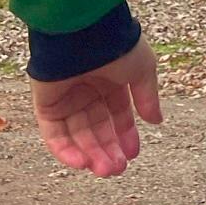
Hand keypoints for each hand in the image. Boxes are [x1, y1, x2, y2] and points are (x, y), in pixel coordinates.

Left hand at [30, 38, 163, 176]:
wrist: (85, 34)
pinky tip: (83, 163)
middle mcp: (88, 91)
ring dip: (91, 154)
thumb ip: (147, 97)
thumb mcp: (142, 70)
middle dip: (108, 149)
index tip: (133, 152)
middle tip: (118, 169)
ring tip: (106, 170)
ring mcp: (66, 99)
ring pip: (78, 135)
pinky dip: (66, 150)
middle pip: (97, 128)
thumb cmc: (117, 46)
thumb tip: (157, 121)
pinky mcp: (47, 106)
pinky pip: (55, 134)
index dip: (125, 133)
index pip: (118, 113)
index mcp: (111, 79)